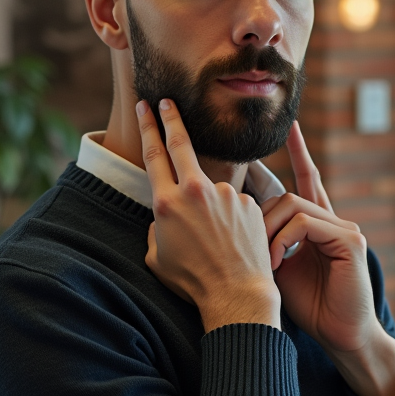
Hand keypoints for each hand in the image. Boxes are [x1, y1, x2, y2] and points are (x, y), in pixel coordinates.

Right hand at [138, 99, 280, 332]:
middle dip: (171, 118)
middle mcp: (196, 191)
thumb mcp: (157, 257)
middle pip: (181, 143)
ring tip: (216, 242)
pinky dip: (231, 218)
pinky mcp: (249, 202)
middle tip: (168, 101)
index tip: (145, 107)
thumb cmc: (192, 281)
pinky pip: (234, 204)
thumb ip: (157, 227)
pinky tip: (234, 242)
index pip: (153, 154)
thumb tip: (165, 215)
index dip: (148, 128)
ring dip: (211, 207)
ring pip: (212, 190)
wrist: (237, 294)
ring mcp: (226, 194)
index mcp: (166, 203)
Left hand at [263, 122, 394, 395]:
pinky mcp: (349, 240)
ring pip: (292, 206)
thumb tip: (232, 224)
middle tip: (245, 246)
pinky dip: (283, 241)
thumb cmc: (309, 308)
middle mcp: (333, 220)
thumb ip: (264, 242)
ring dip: (267, 234)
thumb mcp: (278, 269)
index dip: (299, 152)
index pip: (307, 179)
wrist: (342, 337)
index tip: (290, 126)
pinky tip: (275, 263)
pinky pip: (305, 223)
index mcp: (317, 226)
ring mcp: (343, 227)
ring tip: (262, 263)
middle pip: (286, 196)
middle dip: (259, 218)